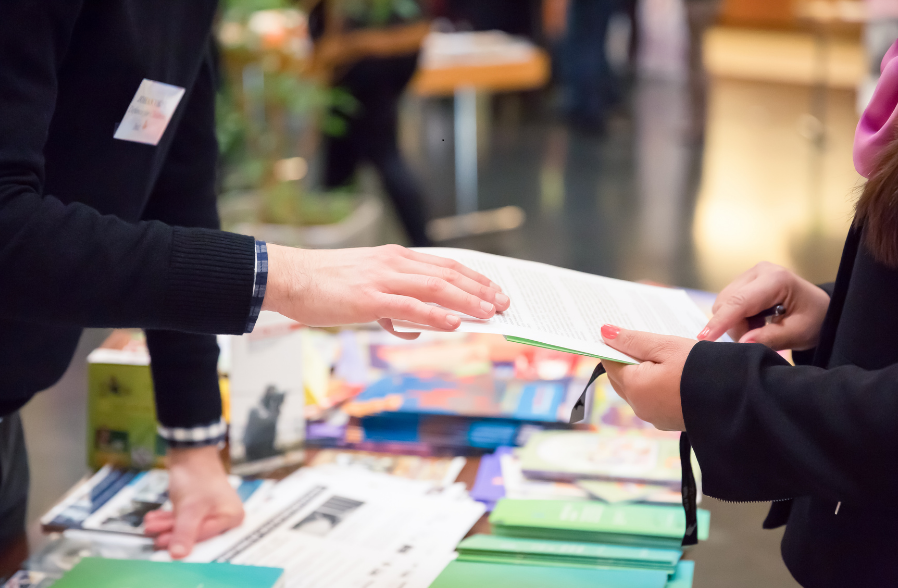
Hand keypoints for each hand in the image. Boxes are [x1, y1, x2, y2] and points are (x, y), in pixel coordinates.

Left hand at [143, 446, 243, 558]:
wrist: (190, 452)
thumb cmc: (198, 475)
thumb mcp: (190, 508)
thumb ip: (185, 532)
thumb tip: (178, 555)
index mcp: (232, 516)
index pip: (207, 537)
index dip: (185, 543)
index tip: (166, 547)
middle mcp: (224, 515)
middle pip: (196, 534)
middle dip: (172, 534)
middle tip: (155, 536)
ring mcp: (211, 511)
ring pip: (186, 526)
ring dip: (166, 526)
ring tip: (151, 525)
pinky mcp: (198, 507)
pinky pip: (183, 518)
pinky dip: (168, 519)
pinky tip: (155, 518)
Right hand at [262, 245, 510, 338]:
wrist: (289, 277)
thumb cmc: (323, 285)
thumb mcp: (364, 288)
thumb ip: (390, 306)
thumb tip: (410, 327)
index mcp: (394, 258)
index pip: (443, 264)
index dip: (472, 277)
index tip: (493, 289)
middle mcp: (394, 263)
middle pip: (448, 274)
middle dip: (480, 289)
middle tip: (503, 303)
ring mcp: (383, 279)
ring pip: (436, 287)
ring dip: (467, 301)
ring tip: (489, 313)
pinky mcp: (370, 297)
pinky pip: (410, 306)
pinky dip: (435, 314)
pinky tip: (454, 323)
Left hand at [600, 324, 696, 430]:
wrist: (737, 399)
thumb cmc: (701, 368)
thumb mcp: (666, 346)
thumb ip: (633, 340)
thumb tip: (604, 333)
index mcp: (634, 387)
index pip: (609, 362)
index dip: (614, 346)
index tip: (622, 332)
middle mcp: (639, 406)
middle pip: (620, 378)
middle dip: (627, 359)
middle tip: (640, 339)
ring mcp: (654, 417)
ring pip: (637, 389)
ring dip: (642, 372)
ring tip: (659, 353)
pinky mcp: (669, 421)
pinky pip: (652, 398)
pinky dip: (654, 384)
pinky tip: (670, 371)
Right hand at [698, 262, 829, 350]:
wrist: (819, 309)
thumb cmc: (814, 319)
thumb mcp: (798, 333)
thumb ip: (770, 338)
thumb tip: (742, 343)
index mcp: (776, 279)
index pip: (740, 302)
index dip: (721, 321)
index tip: (704, 338)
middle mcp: (759, 271)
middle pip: (726, 303)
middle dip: (734, 326)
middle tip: (757, 338)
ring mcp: (749, 274)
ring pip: (723, 304)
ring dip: (735, 323)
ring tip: (761, 328)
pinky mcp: (743, 281)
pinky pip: (727, 304)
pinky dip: (737, 318)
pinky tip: (756, 320)